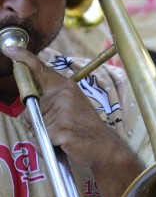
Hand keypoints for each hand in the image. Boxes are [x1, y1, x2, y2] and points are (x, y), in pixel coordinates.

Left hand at [1, 45, 127, 170]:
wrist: (104, 146)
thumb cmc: (84, 128)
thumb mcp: (69, 109)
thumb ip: (49, 105)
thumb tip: (27, 114)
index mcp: (65, 87)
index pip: (41, 70)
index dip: (24, 58)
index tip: (9, 49)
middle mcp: (64, 95)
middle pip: (31, 108)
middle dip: (38, 121)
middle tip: (61, 127)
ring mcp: (63, 112)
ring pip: (35, 127)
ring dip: (44, 136)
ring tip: (64, 137)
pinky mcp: (62, 130)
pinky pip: (40, 140)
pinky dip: (48, 147)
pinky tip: (64, 144)